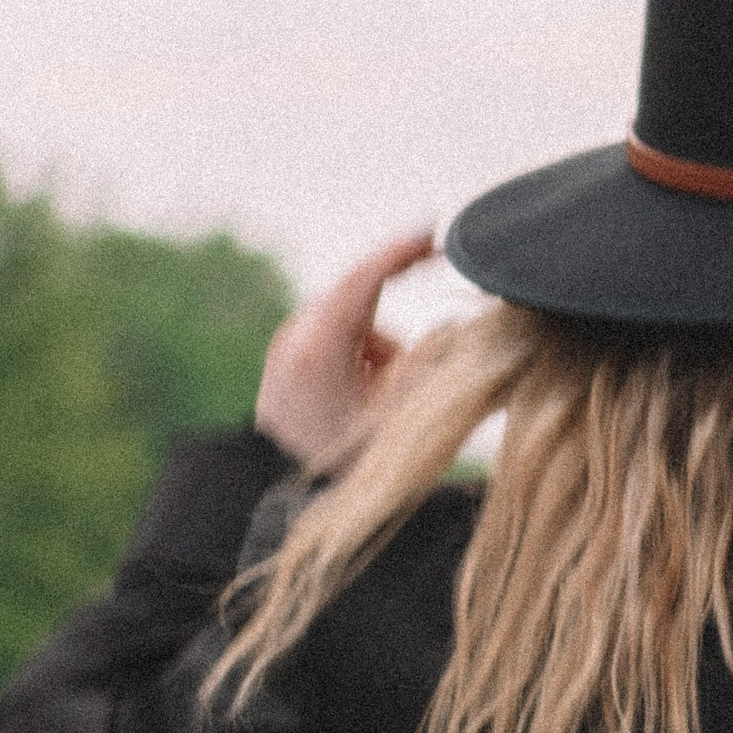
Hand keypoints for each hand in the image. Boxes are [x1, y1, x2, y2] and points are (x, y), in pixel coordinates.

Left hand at [254, 229, 437, 468]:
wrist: (294, 499)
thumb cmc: (353, 462)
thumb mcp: (407, 410)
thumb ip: (435, 360)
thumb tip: (451, 327)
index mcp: (321, 345)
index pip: (367, 278)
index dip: (404, 252)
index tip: (433, 233)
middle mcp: (294, 339)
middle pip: (359, 305)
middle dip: (392, 338)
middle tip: (404, 380)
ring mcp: (283, 350)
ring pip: (348, 326)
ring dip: (374, 353)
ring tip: (373, 404)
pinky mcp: (281, 363)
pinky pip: (329, 343)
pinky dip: (354, 362)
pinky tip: (353, 403)